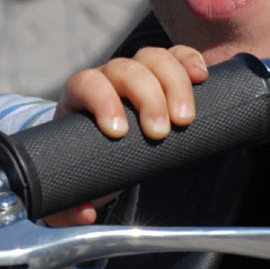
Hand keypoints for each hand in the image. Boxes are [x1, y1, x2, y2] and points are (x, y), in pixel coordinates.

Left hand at [43, 46, 207, 227]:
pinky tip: (202, 77)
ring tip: (185, 118)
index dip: (102, 100)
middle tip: (160, 133)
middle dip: (147, 98)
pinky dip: (189, 60)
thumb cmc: (83, 166)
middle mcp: (106, 79)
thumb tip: (86, 212)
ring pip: (152, 58)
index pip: (86, 83)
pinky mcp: (162, 74)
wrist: (100, 153)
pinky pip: (175, 56)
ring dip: (173, 82)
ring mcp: (135, 73)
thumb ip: (68, 209)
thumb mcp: (70, 187)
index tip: (119, 132)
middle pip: (125, 68)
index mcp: (79, 98)